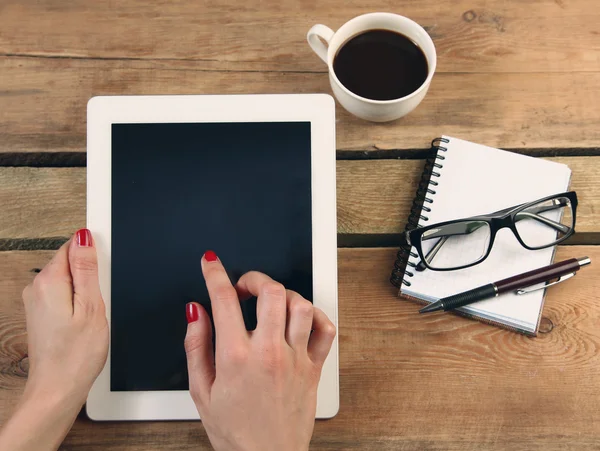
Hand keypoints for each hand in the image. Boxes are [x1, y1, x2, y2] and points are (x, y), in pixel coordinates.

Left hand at [0, 229, 108, 450]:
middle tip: (99, 302)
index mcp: (50, 281)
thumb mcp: (92, 306)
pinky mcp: (41, 313)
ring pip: (68, 279)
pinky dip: (78, 302)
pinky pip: (63, 294)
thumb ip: (87, 268)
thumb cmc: (76, 355)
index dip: (94, 256)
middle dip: (91, 275)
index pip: (72, 246)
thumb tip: (84, 237)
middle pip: (70, 262)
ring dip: (85, 290)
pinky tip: (84, 322)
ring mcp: (36, 301)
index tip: (103, 277)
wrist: (57, 390)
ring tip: (92, 315)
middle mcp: (37, 288)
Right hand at [184, 251, 335, 450]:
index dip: (215, 273)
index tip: (211, 263)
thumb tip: (195, 313)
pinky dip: (315, 314)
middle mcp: (269, 352)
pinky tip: (299, 317)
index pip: (225, 299)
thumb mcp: (201, 391)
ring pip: (299, 304)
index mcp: (236, 357)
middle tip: (244, 286)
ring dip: (283, 294)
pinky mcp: (314, 368)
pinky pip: (325, 329)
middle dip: (254, 277)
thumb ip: (196, 346)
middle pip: (270, 291)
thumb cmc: (235, 431)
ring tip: (270, 302)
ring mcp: (296, 359)